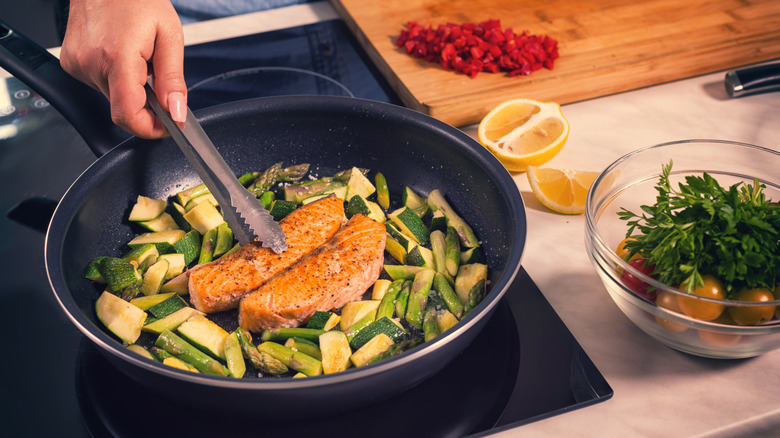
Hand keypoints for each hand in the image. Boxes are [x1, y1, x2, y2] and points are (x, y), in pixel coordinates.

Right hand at [60, 0, 186, 138]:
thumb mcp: (169, 35)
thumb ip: (173, 79)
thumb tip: (176, 112)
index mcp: (117, 57)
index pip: (127, 115)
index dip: (150, 128)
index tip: (167, 125)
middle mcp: (91, 63)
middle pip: (123, 108)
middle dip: (146, 103)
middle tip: (157, 77)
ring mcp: (77, 64)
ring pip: (112, 98)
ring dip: (131, 88)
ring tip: (137, 57)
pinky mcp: (71, 63)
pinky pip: (99, 85)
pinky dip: (115, 78)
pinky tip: (120, 54)